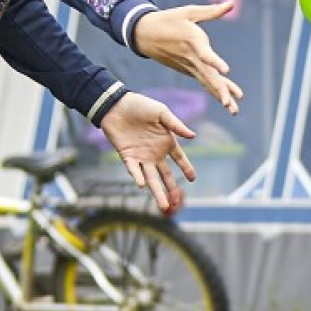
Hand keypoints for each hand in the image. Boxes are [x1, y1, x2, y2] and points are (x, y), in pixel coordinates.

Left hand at [99, 92, 199, 214]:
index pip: (179, 159)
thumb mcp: (161, 112)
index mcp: (166, 142)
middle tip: (176, 202)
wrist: (116, 105)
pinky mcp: (126, 155)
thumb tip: (193, 136)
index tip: (193, 179)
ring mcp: (141, 156)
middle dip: (170, 189)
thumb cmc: (140, 106)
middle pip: (165, 175)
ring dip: (156, 191)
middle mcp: (154, 153)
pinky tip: (142, 185)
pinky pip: (133, 169)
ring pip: (150, 178)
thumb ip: (176, 125)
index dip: (186, 168)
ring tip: (163, 206)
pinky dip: (137, 176)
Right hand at [134, 1, 242, 114]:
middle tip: (230, 102)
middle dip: (219, 89)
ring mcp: (189, 66)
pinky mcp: (188, 70)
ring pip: (206, 82)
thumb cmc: (169, 19)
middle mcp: (191, 57)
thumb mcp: (189, 12)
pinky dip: (215, 91)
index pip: (204, 53)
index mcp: (192, 40)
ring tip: (233, 110)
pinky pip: (204, 82)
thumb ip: (212, 11)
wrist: (145, 34)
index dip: (214, 61)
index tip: (226, 70)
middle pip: (207, 75)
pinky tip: (228, 102)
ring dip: (220, 95)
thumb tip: (232, 3)